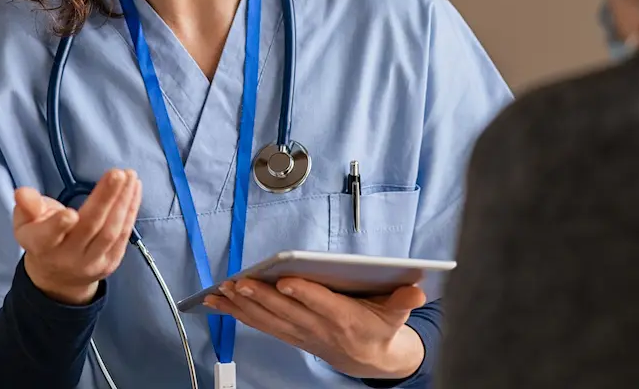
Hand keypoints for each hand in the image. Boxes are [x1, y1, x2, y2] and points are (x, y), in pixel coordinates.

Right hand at [13, 168, 141, 305]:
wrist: (58, 277)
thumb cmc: (42, 238)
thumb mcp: (26, 223)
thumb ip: (27, 206)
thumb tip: (21, 192)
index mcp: (41, 246)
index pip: (48, 237)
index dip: (58, 226)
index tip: (71, 213)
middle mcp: (67, 258)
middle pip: (89, 227)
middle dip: (105, 199)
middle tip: (117, 174)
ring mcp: (91, 262)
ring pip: (110, 231)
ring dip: (123, 201)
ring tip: (129, 176)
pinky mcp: (111, 262)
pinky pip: (123, 234)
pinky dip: (131, 210)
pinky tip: (134, 189)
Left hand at [204, 278, 426, 379]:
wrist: (370, 359)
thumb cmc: (380, 327)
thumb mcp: (398, 313)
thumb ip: (404, 300)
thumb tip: (417, 290)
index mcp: (344, 318)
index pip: (321, 304)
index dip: (304, 293)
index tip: (286, 280)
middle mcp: (318, 327)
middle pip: (287, 311)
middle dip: (261, 297)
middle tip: (240, 282)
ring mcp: (301, 333)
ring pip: (268, 319)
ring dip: (243, 306)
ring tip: (222, 292)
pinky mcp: (290, 334)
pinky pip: (261, 324)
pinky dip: (239, 314)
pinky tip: (221, 303)